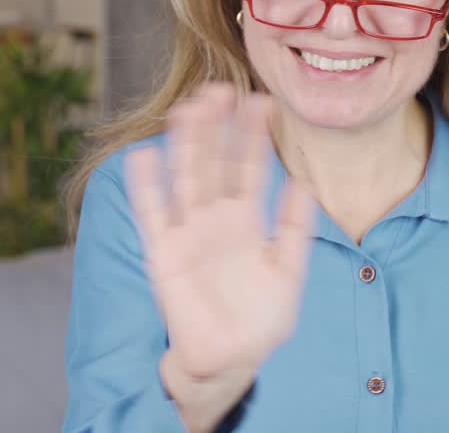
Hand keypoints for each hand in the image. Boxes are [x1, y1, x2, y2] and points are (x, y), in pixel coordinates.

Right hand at [126, 82, 316, 382]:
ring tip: (188, 108)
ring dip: (185, 145)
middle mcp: (215, 218)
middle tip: (221, 89)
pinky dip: (147, 187)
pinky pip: (154, 215)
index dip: (254, 137)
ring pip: (185, 179)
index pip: (249, 167)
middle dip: (216, 128)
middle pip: (214, 163)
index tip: (263, 102)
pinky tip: (144, 156)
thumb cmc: (261, 319)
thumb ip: (295, 229)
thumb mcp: (288, 272)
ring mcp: (188, 233)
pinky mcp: (164, 254)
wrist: (231, 359)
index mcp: (245, 219)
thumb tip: (303, 184)